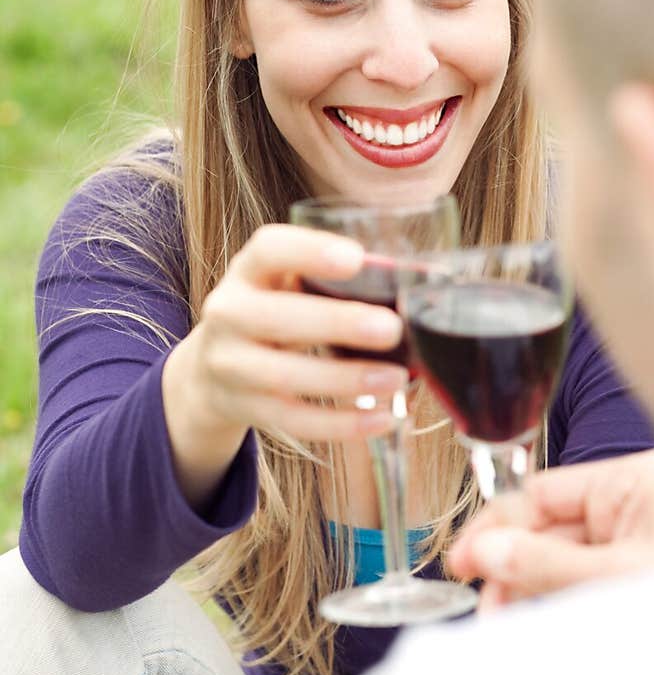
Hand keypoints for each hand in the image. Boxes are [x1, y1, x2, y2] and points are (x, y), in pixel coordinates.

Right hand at [186, 223, 407, 442]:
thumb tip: (419, 285)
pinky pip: (294, 421)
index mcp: (248, 271)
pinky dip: (341, 424)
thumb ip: (333, 282)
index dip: (309, 251)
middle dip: (337, 324)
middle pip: (276, 317)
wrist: (212, 367)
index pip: (268, 250)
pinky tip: (382, 419)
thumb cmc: (275, 313)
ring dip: (346, 380)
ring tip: (397, 378)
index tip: (355, 259)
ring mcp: (230, 365)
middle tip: (391, 329)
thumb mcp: (287, 285)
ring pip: (285, 376)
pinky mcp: (244, 408)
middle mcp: (228, 314)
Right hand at [447, 448, 653, 609]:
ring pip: (569, 562)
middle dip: (514, 569)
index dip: (498, 527)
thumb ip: (545, 564)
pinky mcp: (652, 579)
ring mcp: (647, 544)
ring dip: (535, 593)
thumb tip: (483, 550)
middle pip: (553, 529)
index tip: (462, 563)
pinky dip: (565, 605)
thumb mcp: (618, 578)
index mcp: (637, 483)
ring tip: (509, 627)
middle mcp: (640, 506)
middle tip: (487, 611)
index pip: (545, 493)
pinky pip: (593, 586)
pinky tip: (543, 627)